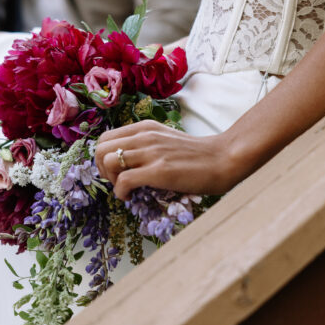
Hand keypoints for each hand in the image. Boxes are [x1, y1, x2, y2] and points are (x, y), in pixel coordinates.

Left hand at [94, 120, 242, 199]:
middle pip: (100, 148)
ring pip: (107, 161)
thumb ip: (146, 145)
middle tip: (116, 181)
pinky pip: (123, 182)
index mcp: (145, 127)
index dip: (103, 157)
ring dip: (110, 180)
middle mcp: (145, 136)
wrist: (223, 159)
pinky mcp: (158, 171)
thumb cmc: (198, 155)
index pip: (105, 137)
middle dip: (101, 168)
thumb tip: (127, 161)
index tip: (115, 171)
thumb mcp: (166, 140)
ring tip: (125, 189)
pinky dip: (121, 193)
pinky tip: (131, 197)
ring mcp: (151, 153)